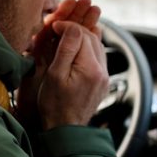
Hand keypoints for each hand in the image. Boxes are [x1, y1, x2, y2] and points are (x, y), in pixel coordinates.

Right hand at [16, 0, 102, 127]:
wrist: (65, 130)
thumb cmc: (55, 105)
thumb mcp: (55, 74)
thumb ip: (66, 49)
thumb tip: (71, 27)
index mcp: (90, 68)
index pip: (82, 34)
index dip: (67, 26)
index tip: (53, 26)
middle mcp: (102, 71)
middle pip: (92, 37)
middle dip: (75, 30)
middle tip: (57, 29)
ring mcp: (104, 77)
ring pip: (96, 46)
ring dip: (82, 38)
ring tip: (64, 38)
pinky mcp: (102, 82)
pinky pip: (97, 57)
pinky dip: (86, 49)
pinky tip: (74, 51)